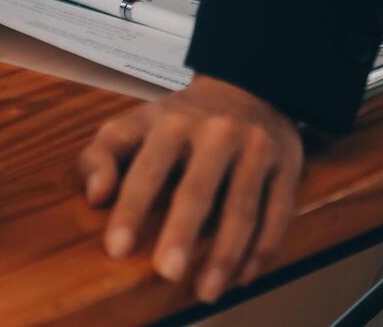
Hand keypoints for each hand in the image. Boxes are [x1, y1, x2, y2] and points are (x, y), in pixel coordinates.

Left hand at [79, 75, 303, 303]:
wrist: (247, 89)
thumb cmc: (178, 121)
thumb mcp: (132, 125)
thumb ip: (101, 156)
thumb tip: (95, 197)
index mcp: (171, 123)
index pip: (147, 171)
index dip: (131, 211)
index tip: (117, 249)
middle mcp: (216, 133)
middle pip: (198, 190)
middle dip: (181, 233)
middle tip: (166, 272)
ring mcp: (256, 149)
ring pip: (242, 209)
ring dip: (224, 254)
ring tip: (205, 291)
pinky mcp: (287, 166)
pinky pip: (277, 214)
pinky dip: (262, 249)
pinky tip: (243, 277)